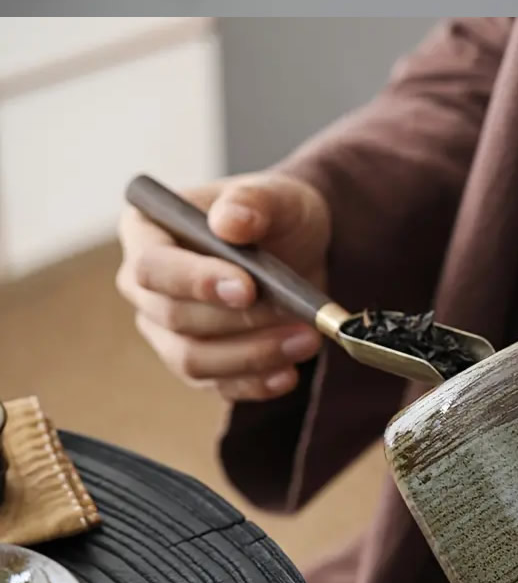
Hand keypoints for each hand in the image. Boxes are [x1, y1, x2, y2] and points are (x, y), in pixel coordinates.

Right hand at [117, 172, 330, 400]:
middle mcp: (147, 287)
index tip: (248, 288)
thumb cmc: (276, 215)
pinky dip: (256, 384)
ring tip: (306, 341)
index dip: (195, 282)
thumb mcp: (277, 196)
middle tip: (295, 317)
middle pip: (173, 319)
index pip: (153, 267)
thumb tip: (229, 221)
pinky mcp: (200, 364)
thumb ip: (252, 202)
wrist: (301, 249)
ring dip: (253, 356)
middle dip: (238, 323)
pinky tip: (289, 374)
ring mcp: (168, 331)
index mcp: (147, 232)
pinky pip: (219, 385)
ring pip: (193, 361)